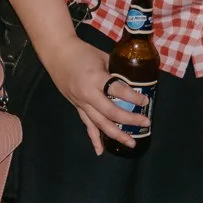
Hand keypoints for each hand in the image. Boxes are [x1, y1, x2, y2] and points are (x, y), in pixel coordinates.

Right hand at [42, 36, 146, 154]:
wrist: (56, 53)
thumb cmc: (81, 51)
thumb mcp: (102, 57)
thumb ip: (116, 70)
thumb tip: (133, 80)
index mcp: (96, 78)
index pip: (118, 91)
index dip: (134, 98)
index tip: (146, 102)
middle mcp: (88, 94)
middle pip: (111, 112)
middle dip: (130, 120)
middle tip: (145, 123)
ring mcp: (80, 103)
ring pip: (100, 123)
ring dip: (116, 134)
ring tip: (131, 142)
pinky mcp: (76, 107)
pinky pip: (87, 125)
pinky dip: (94, 139)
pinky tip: (100, 151)